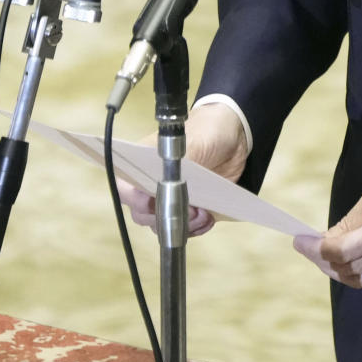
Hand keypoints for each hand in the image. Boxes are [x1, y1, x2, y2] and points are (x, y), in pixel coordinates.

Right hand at [117, 101, 249, 236]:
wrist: (234, 139)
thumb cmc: (207, 132)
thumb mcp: (196, 141)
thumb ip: (181, 161)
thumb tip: (169, 180)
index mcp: (144, 163)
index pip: (126, 187)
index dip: (135, 199)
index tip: (152, 202)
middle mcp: (151, 185)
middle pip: (142, 214)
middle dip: (164, 217)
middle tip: (189, 210)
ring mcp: (169, 199)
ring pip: (161, 225)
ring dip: (182, 226)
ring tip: (203, 214)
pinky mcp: (187, 210)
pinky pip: (182, 229)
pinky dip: (194, 229)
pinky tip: (208, 219)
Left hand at [293, 153, 361, 286]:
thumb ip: (350, 222)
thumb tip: (326, 242)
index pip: (340, 251)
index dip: (315, 249)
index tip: (299, 241)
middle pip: (347, 270)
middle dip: (322, 261)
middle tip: (308, 248)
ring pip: (360, 281)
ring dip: (338, 270)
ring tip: (325, 255)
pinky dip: (360, 271)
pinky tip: (351, 258)